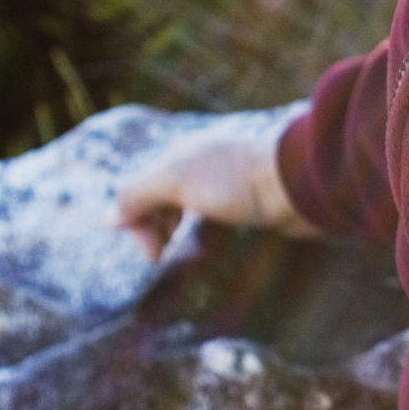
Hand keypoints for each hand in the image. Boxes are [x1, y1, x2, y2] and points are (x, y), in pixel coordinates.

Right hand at [113, 116, 323, 258]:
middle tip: (162, 255)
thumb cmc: (238, 181)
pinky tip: (211, 245)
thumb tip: (108, 217)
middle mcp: (203, 162)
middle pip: (161, 198)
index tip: (155, 254)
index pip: (140, 189)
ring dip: (178, 230)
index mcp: (183, 154)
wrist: (300, 184)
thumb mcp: (177, 181)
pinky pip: (215, 216)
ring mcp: (227, 181)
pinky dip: (205, 232)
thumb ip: (138, 193)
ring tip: (183, 252)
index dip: (137, 224)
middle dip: (155, 228)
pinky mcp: (250, 199)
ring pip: (187, 208)